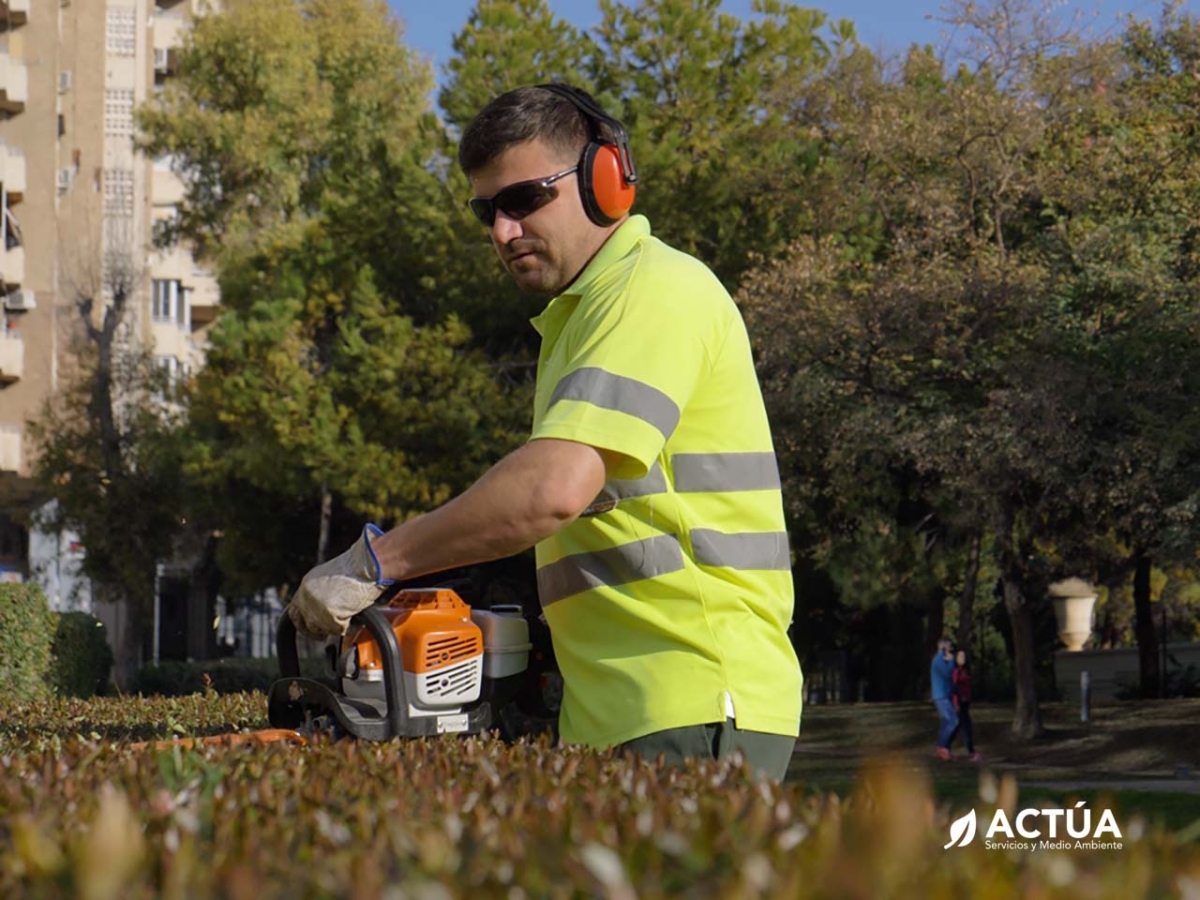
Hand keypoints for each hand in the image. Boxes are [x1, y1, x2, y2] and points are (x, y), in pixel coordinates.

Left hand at [286, 524, 392, 638]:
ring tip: (348, 616)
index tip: (311, 628)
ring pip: (322, 629)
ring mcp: (316, 606)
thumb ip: (322, 593)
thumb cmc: (357, 568)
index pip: (294, 611)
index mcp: (307, 585)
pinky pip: (338, 630)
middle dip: (314, 632)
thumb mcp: (331, 578)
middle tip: (324, 636)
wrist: (367, 564)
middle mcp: (307, 596)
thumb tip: (323, 607)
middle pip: (304, 624)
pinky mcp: (329, 614)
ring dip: (334, 627)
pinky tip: (354, 615)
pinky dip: (347, 626)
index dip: (302, 622)